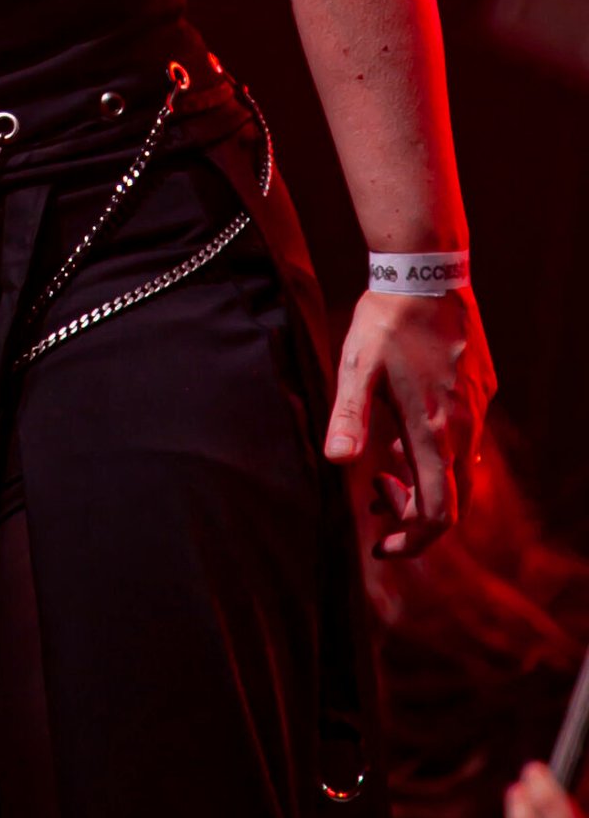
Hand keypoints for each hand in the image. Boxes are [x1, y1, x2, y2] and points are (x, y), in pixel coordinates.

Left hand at [324, 283, 493, 555]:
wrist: (426, 273)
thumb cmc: (386, 322)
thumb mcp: (356, 370)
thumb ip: (349, 419)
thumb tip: (337, 463)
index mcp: (433, 432)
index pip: (439, 514)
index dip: (413, 540)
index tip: (381, 544)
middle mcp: (463, 428)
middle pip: (453, 500)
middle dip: (414, 514)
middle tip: (374, 499)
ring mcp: (476, 408)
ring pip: (459, 468)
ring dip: (423, 478)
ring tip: (382, 462)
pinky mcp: (480, 389)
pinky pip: (465, 437)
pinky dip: (435, 448)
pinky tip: (403, 423)